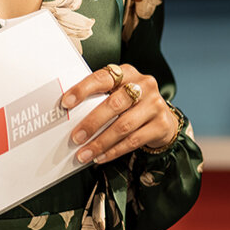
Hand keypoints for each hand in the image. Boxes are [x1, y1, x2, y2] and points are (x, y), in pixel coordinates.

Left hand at [62, 63, 178, 163]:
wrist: (163, 117)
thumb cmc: (132, 104)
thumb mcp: (118, 93)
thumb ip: (99, 97)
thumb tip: (69, 114)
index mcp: (127, 73)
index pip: (103, 78)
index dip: (83, 90)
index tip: (66, 103)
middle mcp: (143, 85)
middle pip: (114, 104)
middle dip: (92, 123)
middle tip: (76, 137)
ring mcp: (155, 105)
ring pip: (123, 126)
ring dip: (100, 143)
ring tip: (85, 153)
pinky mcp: (161, 124)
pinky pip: (133, 141)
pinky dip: (114, 151)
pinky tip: (101, 157)